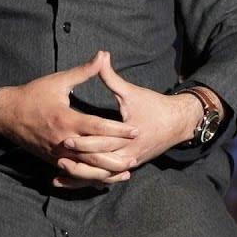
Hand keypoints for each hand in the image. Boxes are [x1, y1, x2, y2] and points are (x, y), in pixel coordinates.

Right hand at [0, 51, 137, 188]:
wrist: (5, 115)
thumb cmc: (33, 95)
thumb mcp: (58, 81)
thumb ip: (84, 71)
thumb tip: (103, 55)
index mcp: (66, 119)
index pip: (98, 128)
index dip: (119, 130)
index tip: (136, 130)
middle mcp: (63, 140)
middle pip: (94, 154)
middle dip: (116, 157)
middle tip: (137, 156)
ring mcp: (57, 153)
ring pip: (85, 169)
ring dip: (106, 173)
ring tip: (126, 172)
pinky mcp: (52, 160)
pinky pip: (74, 173)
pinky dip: (90, 178)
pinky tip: (104, 180)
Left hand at [62, 52, 206, 172]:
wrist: (178, 122)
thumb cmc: (154, 105)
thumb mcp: (131, 91)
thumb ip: (111, 77)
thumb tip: (101, 56)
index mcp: (129, 134)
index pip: (103, 141)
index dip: (84, 140)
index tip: (65, 137)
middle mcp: (129, 152)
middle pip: (100, 161)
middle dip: (79, 161)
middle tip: (58, 156)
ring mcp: (129, 162)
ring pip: (102, 175)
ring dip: (82, 176)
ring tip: (60, 172)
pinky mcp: (128, 166)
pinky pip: (106, 177)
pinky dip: (89, 180)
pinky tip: (72, 180)